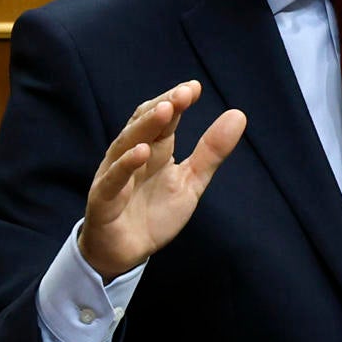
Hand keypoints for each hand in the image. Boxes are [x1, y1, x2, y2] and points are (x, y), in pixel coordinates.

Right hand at [81, 80, 246, 281]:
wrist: (126, 253)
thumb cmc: (155, 214)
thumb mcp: (191, 182)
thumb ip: (212, 151)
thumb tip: (238, 114)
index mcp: (154, 149)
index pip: (163, 118)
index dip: (176, 101)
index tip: (195, 88)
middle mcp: (132, 156)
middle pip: (144, 124)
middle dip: (164, 106)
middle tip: (184, 93)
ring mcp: (115, 175)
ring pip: (126, 144)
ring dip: (145, 126)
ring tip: (165, 110)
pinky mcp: (103, 199)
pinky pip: (113, 179)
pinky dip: (125, 164)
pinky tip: (142, 152)